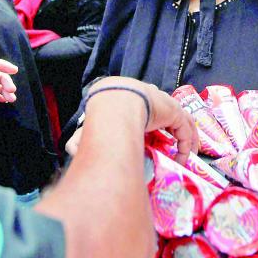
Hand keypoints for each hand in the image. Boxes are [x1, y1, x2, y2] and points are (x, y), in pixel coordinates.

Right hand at [69, 77, 198, 163]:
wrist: (113, 105)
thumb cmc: (99, 114)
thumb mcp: (88, 126)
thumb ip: (80, 138)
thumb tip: (71, 150)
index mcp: (133, 100)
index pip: (147, 109)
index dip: (153, 123)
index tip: (155, 138)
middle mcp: (151, 100)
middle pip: (169, 114)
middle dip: (175, 129)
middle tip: (177, 147)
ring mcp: (164, 105)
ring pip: (181, 122)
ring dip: (185, 138)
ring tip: (186, 155)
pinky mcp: (174, 112)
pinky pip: (185, 129)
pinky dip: (186, 144)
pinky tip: (184, 157)